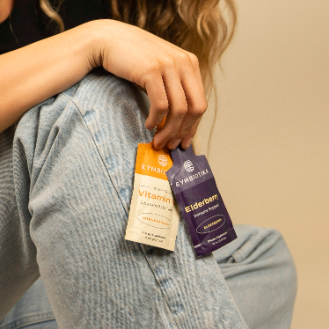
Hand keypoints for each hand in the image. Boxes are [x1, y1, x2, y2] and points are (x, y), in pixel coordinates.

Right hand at [89, 20, 207, 149]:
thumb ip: (174, 89)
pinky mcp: (152, 70)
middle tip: (170, 145)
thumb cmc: (135, 60)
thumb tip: (179, 122)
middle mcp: (184, 63)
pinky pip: (161, 105)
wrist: (108, 39)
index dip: (193, 126)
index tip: (184, 142)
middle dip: (183, 131)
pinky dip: (156, 120)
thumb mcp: (161, 71)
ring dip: (168, 131)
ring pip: (179, 110)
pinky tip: (149, 125)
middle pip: (195, 108)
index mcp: (191, 64)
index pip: (200, 103)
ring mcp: (169, 65)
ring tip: (158, 141)